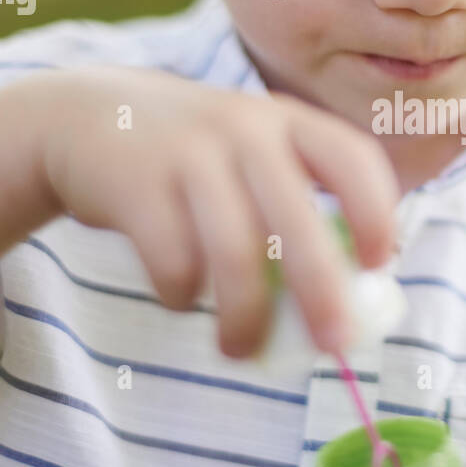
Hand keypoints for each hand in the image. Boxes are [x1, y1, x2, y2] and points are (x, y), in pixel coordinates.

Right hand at [35, 66, 398, 356]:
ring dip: (244, 317)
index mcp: (287, 121)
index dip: (376, 212)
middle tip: (334, 345)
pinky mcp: (136, 184)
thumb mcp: (250, 151)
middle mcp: (244, 128)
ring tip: (239, 350)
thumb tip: (345, 300)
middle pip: (296, 220)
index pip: (352, 158)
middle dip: (321, 290)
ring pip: (234, 253)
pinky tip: (180, 296)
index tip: (380, 264)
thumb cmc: (194, 156)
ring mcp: (188, 152)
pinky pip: (174, 262)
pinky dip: (182, 295)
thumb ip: (294, 203)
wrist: (85, 116)